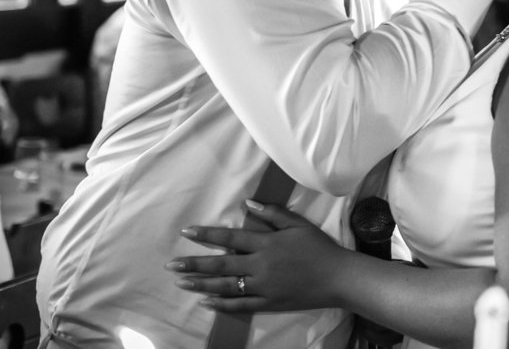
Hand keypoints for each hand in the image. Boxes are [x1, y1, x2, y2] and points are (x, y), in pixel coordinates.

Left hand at [167, 201, 350, 312]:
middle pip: (221, 263)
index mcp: (266, 243)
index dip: (207, 234)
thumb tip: (248, 203)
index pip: (230, 236)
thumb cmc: (319, 248)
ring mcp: (263, 286)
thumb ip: (273, 214)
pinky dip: (222, 304)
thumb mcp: (298, 224)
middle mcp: (260, 265)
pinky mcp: (268, 302)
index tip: (187, 232)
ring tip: (181, 282)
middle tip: (171, 264)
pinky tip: (206, 302)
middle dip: (194, 263)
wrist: (337, 277)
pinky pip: (240, 305)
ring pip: (226, 286)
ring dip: (201, 283)